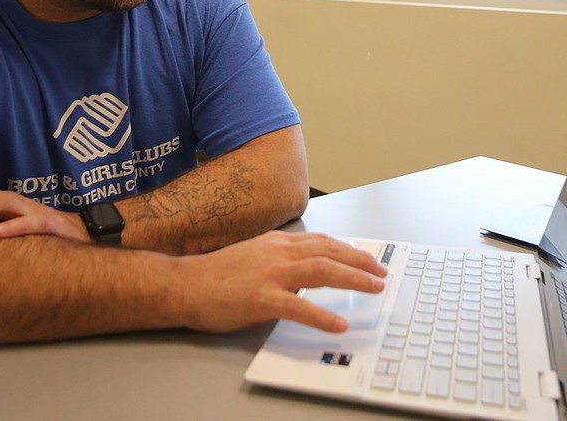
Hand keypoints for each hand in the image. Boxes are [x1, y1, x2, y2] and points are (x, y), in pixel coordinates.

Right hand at [181, 231, 388, 332]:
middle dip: (361, 261)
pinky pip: (299, 306)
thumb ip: (280, 259)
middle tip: (381, 272)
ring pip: (322, 271)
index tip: (369, 258)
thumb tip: (307, 268)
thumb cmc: (216, 275)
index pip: (323, 241)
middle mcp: (278, 253)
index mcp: (277, 243)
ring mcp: (271, 274)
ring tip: (373, 288)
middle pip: (330, 252)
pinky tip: (339, 324)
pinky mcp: (261, 298)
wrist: (185, 284)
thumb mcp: (254, 255)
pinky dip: (322, 315)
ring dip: (353, 279)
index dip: (350, 249)